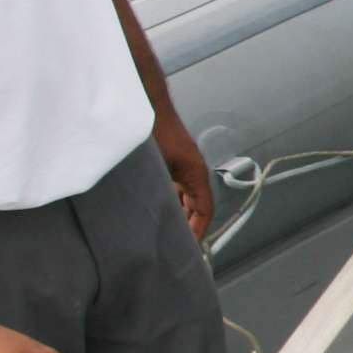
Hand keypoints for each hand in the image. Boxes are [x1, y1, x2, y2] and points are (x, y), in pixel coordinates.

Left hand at [154, 105, 215, 235]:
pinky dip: (171, 200)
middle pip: (197, 205)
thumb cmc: (155, 133)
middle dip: (190, 225)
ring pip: (185, 196)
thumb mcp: (157, 168)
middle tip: (178, 245)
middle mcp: (193, 171)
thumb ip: (159, 193)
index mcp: (196, 174)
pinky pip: (175, 186)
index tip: (192, 248)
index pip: (205, 209)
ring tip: (167, 232)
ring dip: (179, 213)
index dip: (200, 230)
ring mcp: (181, 165)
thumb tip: (153, 217)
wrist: (147, 103)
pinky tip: (156, 208)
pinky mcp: (170, 160)